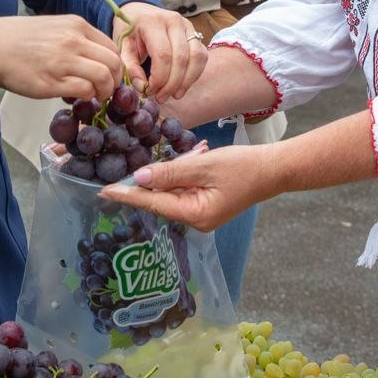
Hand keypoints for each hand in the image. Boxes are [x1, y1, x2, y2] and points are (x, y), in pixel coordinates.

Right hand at [0, 14, 122, 101]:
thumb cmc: (18, 38)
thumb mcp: (53, 26)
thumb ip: (76, 38)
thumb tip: (95, 58)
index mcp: (76, 25)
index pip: (111, 47)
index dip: (115, 65)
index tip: (110, 75)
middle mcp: (73, 41)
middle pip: (113, 62)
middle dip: (115, 80)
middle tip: (108, 89)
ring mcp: (63, 61)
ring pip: (103, 77)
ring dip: (105, 91)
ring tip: (96, 96)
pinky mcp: (52, 82)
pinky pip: (84, 90)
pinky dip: (87, 96)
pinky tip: (79, 97)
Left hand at [98, 143, 273, 230]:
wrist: (275, 169)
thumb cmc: (244, 166)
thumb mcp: (204, 165)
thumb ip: (170, 172)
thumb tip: (139, 178)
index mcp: (195, 215)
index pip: (152, 203)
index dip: (127, 194)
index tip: (102, 191)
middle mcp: (195, 220)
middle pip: (159, 200)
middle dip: (147, 181)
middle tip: (125, 168)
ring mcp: (201, 214)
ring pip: (171, 193)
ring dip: (168, 175)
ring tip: (182, 157)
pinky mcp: (206, 204)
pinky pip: (183, 190)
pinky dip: (181, 175)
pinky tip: (191, 158)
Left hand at [116, 1, 204, 101]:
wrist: (139, 11)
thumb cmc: (129, 31)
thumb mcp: (122, 47)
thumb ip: (130, 67)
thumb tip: (142, 87)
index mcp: (152, 22)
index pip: (163, 54)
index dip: (160, 78)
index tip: (150, 91)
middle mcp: (174, 21)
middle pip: (181, 58)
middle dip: (172, 84)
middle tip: (161, 97)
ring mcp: (188, 25)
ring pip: (197, 57)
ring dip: (187, 81)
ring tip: (174, 95)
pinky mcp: (196, 33)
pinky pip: (202, 57)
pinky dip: (194, 74)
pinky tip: (182, 85)